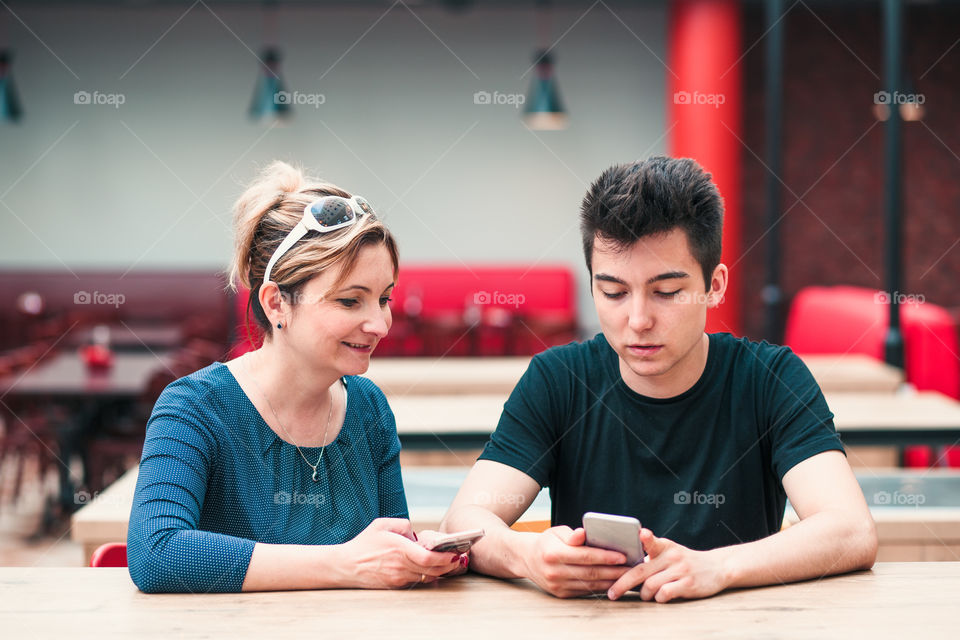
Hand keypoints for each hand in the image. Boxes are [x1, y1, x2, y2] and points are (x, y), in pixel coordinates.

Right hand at [338, 519, 460, 588]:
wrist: (346, 566)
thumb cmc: (364, 543)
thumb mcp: (382, 524)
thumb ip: (403, 525)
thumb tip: (417, 535)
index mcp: (400, 548)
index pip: (429, 558)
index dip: (445, 558)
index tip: (455, 553)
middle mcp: (401, 565)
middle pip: (432, 570)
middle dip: (448, 565)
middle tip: (459, 558)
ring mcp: (398, 577)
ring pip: (426, 577)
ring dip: (440, 571)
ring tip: (450, 563)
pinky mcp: (395, 585)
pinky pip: (416, 581)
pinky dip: (427, 576)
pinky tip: (433, 569)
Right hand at [520, 526, 630, 597]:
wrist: (526, 559)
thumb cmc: (546, 542)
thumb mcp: (556, 532)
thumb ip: (571, 535)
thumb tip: (583, 534)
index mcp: (553, 553)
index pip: (585, 556)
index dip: (605, 556)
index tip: (622, 556)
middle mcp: (554, 572)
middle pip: (591, 573)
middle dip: (614, 571)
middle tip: (631, 567)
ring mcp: (557, 585)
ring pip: (590, 585)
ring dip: (611, 581)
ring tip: (626, 575)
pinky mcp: (561, 594)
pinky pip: (585, 592)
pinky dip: (601, 587)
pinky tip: (612, 581)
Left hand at [606, 528, 730, 601]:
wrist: (717, 567)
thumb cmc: (685, 561)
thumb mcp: (670, 552)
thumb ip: (651, 556)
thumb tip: (624, 567)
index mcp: (664, 546)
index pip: (652, 541)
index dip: (645, 538)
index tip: (640, 534)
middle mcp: (672, 557)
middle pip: (641, 571)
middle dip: (623, 583)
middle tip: (612, 593)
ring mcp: (680, 571)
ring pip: (650, 585)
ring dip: (643, 594)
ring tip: (645, 595)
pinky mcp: (688, 584)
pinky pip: (665, 594)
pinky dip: (658, 598)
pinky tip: (660, 597)